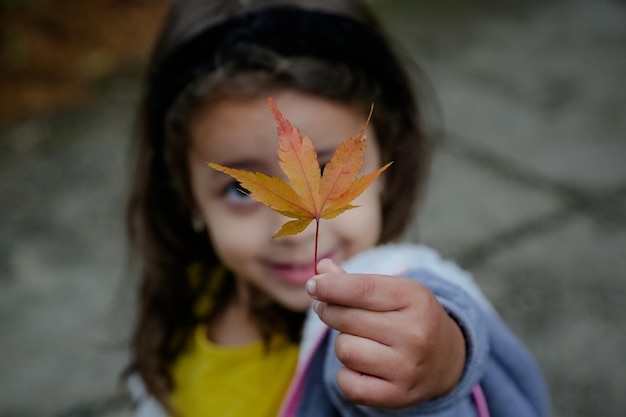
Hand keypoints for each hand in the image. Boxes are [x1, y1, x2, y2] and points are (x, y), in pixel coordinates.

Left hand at [306, 258, 465, 408]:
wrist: (448, 359)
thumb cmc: (411, 317)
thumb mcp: (394, 291)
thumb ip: (356, 281)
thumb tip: (321, 269)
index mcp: (415, 299)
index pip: (362, 289)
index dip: (330, 286)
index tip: (313, 285)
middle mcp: (415, 334)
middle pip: (346, 318)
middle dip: (330, 311)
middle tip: (330, 310)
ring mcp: (407, 367)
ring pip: (344, 349)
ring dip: (343, 343)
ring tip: (359, 340)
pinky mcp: (396, 396)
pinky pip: (346, 382)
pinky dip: (346, 374)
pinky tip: (362, 366)